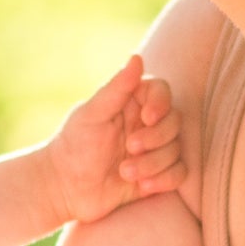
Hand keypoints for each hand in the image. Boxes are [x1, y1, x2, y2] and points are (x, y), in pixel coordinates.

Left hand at [40, 56, 184, 226]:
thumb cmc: (74, 145)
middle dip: (155, 138)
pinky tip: (143, 186)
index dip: (160, 103)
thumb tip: (136, 57)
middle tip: (130, 147)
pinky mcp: (158, 174)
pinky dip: (165, 179)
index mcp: (131, 102)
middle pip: (174, 121)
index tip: (146, 118)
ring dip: (153, 163)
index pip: (161, 91)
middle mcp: (146, 123)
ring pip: (176, 150)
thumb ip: (116, 88)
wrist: (65, 188)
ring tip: (125, 172)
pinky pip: (179, 173)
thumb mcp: (92, 114)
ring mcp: (153, 149)